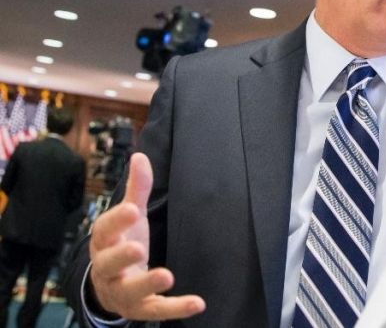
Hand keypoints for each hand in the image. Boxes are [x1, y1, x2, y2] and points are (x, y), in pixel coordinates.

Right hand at [88, 152, 205, 319]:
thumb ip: (136, 190)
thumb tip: (140, 156)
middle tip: (138, 248)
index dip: (117, 220)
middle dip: (122, 256)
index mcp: (104, 242)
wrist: (108, 286)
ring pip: (129, 291)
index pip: (105, 230)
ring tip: (167, 276)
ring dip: (147, 284)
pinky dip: (176, 309)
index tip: (132, 210)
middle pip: (109, 263)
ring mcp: (122, 291)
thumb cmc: (121, 243)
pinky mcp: (140, 308)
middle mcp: (108, 268)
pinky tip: (198, 303)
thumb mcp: (128, 218)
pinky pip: (156, 310)